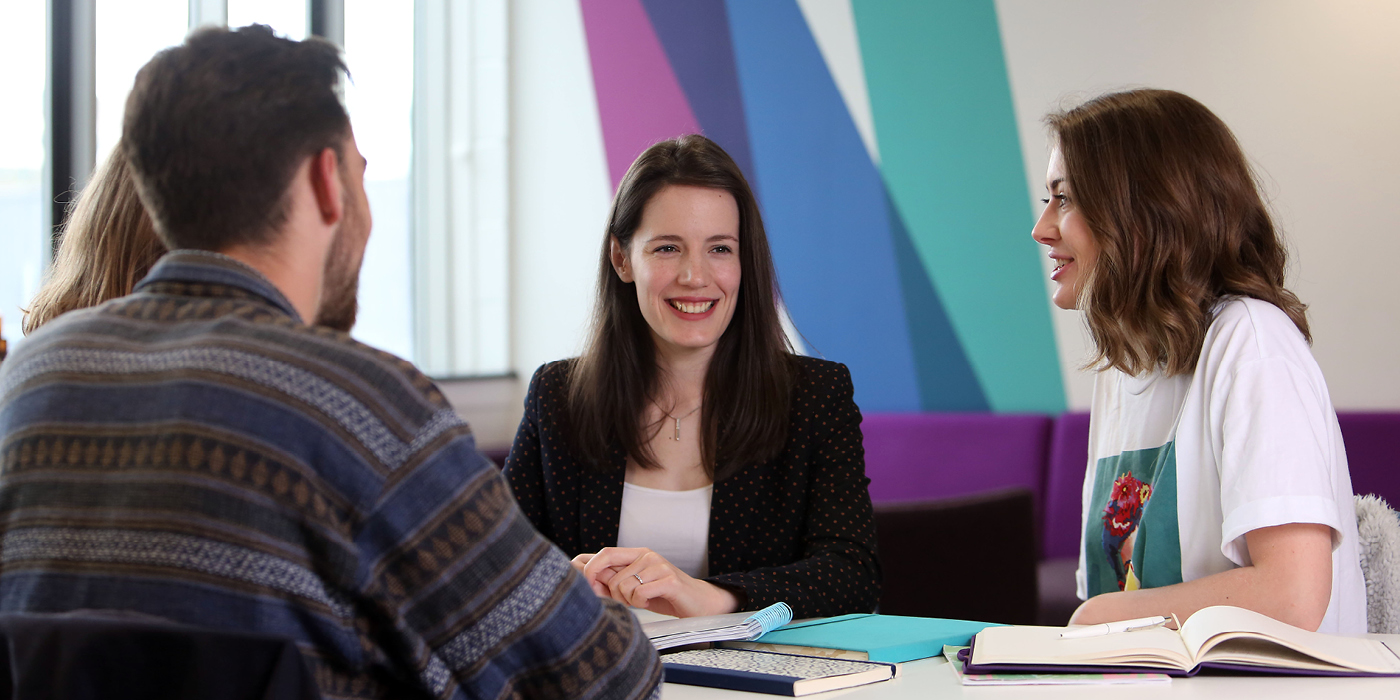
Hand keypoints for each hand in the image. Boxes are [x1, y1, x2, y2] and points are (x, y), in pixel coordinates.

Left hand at [578, 547, 738, 617]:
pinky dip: (641, 604)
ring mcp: (659, 566)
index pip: (605, 554)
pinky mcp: (669, 580)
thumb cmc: (664, 595)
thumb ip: (614, 580)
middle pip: (613, 578)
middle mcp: (648, 556)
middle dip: (616, 597)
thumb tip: (587, 579)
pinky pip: (639, 595)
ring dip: (631, 602)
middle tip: (630, 601)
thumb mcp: (636, 586)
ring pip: (624, 588)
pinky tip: (653, 602)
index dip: (591, 570)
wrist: (698, 603)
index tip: (590, 588)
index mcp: (638, 554)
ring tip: (645, 600)